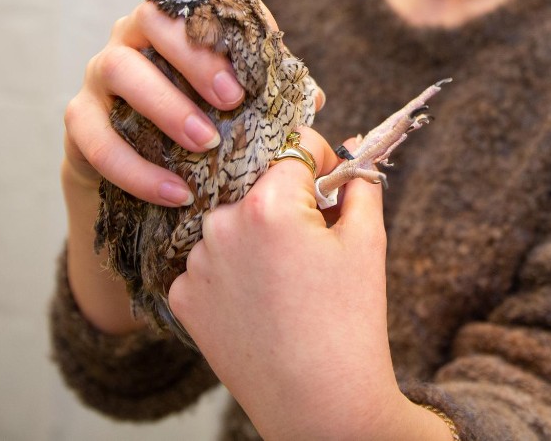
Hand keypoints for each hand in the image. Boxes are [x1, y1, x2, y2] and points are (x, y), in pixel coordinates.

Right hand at [62, 0, 254, 205]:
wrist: (137, 170)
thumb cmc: (199, 120)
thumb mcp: (236, 106)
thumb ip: (271, 96)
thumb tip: (314, 100)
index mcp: (180, 22)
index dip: (232, 10)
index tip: (267, 46)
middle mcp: (135, 36)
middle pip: (154, 17)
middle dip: (195, 55)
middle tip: (232, 97)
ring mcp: (100, 72)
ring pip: (119, 68)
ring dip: (165, 105)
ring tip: (205, 142)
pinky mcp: (79, 118)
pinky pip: (96, 138)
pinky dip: (136, 169)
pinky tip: (177, 192)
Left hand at [168, 129, 420, 439]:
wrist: (318, 402)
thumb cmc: (350, 321)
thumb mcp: (367, 240)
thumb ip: (358, 183)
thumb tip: (351, 151)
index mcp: (268, 204)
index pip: (292, 149)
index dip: (320, 161)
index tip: (334, 181)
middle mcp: (221, 225)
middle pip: (257, 185)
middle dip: (285, 200)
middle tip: (313, 238)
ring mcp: (196, 264)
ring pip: (230, 223)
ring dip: (254, 234)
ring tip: (287, 278)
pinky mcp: (183, 297)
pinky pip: (210, 263)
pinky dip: (233, 272)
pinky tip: (261, 301)